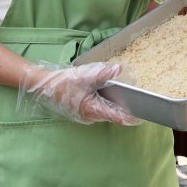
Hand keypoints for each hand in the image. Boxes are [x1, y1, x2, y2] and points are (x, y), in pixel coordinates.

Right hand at [17, 61, 139, 124]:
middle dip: (124, 108)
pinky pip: (98, 109)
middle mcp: (90, 116)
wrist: (44, 86)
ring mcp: (85, 115)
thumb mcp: (86, 75)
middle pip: (112, 114)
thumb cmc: (64, 82)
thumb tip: (120, 69)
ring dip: (114, 105)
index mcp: (93, 109)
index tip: (142, 115)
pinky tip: (107, 93)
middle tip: (137, 100)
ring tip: (126, 96)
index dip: (130, 116)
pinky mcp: (82, 111)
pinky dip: (105, 103)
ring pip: (105, 112)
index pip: (117, 117)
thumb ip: (104, 73)